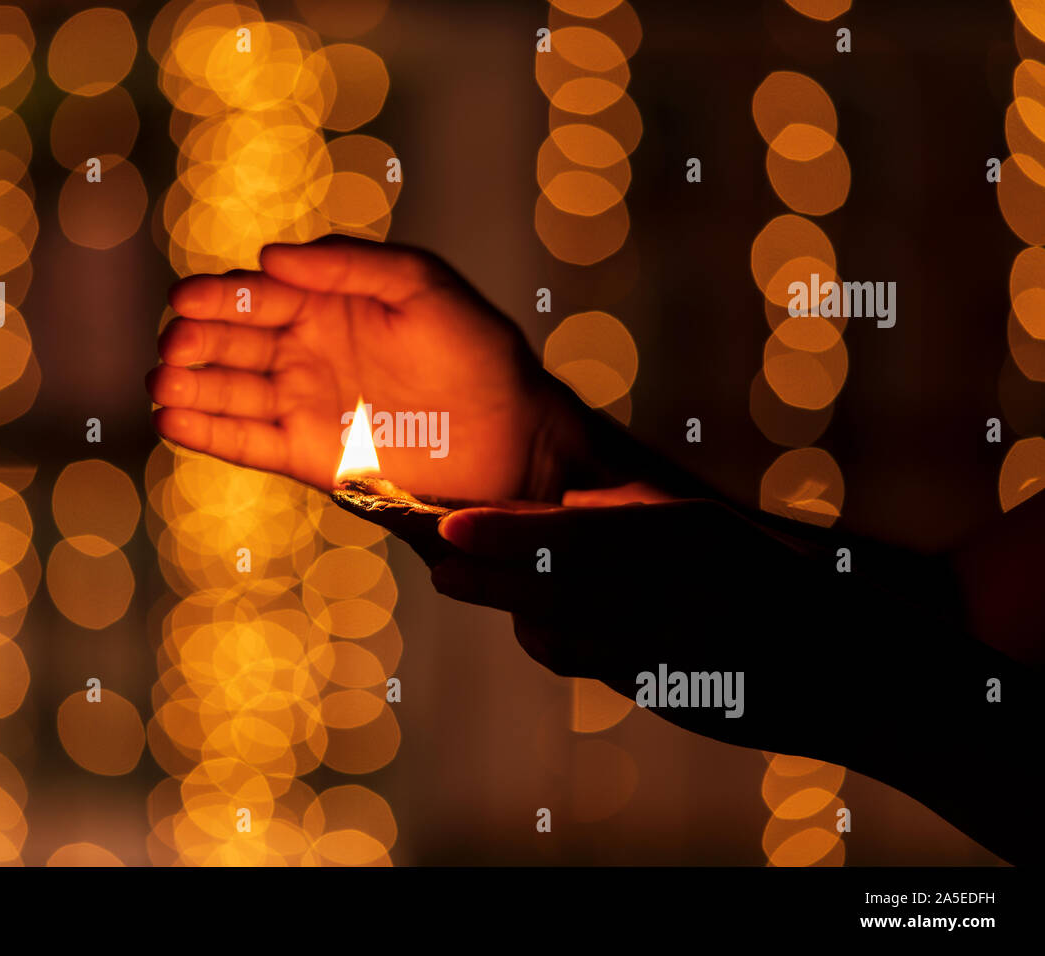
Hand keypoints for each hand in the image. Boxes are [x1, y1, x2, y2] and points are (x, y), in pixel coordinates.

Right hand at [148, 236, 605, 499]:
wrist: (509, 436)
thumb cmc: (477, 350)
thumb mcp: (420, 283)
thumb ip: (347, 264)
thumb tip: (269, 256)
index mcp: (329, 302)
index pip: (257, 294)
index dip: (217, 296)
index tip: (182, 301)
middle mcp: (308, 350)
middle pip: (232, 341)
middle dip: (196, 340)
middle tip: (173, 344)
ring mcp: (305, 404)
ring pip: (230, 391)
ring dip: (189, 385)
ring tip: (159, 382)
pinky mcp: (308, 455)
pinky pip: (246, 442)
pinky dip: (208, 432)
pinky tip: (172, 419)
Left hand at [429, 497, 838, 752]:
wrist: (859, 670)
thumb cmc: (784, 586)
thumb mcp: (709, 533)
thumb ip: (633, 522)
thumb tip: (562, 513)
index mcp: (683, 539)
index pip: (573, 535)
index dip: (504, 532)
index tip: (449, 527)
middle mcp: (672, 596)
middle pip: (552, 587)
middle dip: (486, 577)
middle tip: (439, 566)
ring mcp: (670, 652)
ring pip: (562, 634)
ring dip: (515, 611)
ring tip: (467, 584)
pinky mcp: (669, 695)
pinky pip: (592, 665)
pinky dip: (557, 644)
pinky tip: (533, 627)